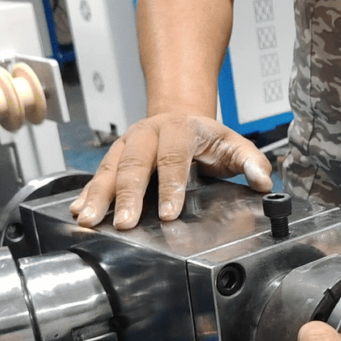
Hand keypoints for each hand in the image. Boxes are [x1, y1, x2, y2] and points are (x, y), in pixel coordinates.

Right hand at [69, 112, 272, 229]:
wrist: (181, 117)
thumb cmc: (208, 138)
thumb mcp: (235, 145)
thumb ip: (252, 162)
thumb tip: (263, 181)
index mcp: (180, 129)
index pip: (174, 158)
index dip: (170, 185)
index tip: (169, 212)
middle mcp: (148, 133)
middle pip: (135, 164)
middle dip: (128, 195)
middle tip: (125, 222)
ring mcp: (127, 144)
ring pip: (110, 169)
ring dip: (99, 196)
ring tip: (89, 220)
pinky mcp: (114, 156)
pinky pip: (98, 174)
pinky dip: (87, 193)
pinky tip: (77, 211)